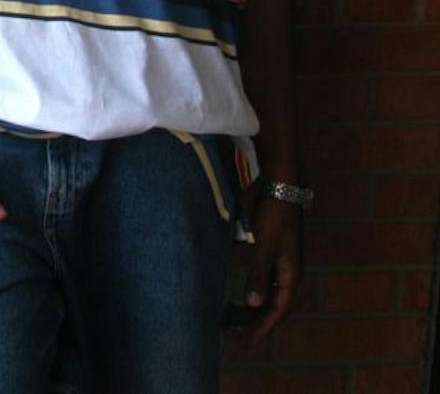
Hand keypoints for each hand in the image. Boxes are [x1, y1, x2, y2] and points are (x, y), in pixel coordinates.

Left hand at [241, 196, 302, 345]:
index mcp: (291, 275)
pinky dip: (256, 292)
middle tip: (239, 338)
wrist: (281, 188)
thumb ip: (259, 274)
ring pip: (271, 294)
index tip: (247, 342)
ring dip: (257, 309)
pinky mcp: (274, 252)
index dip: (263, 327)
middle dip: (259, 323)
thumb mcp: (265, 245)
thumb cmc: (273, 216)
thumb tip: (254, 303)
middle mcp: (290, 273)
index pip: (278, 310)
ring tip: (239, 322)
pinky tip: (244, 296)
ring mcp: (283, 263)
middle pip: (275, 306)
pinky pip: (266, 281)